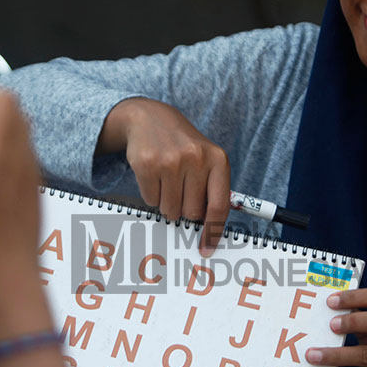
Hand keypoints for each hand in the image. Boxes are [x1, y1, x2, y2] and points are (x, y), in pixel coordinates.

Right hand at [98, 97, 229, 255]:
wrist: (151, 118)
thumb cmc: (184, 146)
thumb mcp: (207, 160)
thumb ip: (213, 191)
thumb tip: (210, 231)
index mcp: (218, 159)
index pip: (219, 206)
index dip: (213, 232)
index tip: (206, 248)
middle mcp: (196, 158)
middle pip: (191, 213)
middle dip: (185, 209)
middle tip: (181, 191)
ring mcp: (171, 161)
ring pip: (170, 209)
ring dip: (168, 203)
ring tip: (168, 180)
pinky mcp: (147, 164)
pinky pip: (151, 200)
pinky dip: (152, 194)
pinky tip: (154, 175)